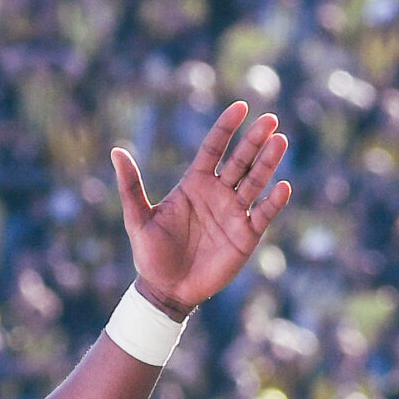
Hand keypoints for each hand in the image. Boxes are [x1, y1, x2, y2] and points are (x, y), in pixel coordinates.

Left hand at [115, 102, 293, 318]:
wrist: (167, 290)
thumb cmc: (150, 254)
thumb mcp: (137, 218)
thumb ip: (130, 186)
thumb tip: (116, 151)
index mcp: (194, 184)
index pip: (214, 148)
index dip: (227, 127)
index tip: (241, 108)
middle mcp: (218, 193)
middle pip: (240, 160)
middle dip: (255, 140)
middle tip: (271, 120)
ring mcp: (234, 213)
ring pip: (255, 182)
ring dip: (268, 162)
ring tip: (281, 141)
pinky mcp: (246, 236)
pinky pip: (263, 214)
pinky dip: (273, 202)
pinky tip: (282, 186)